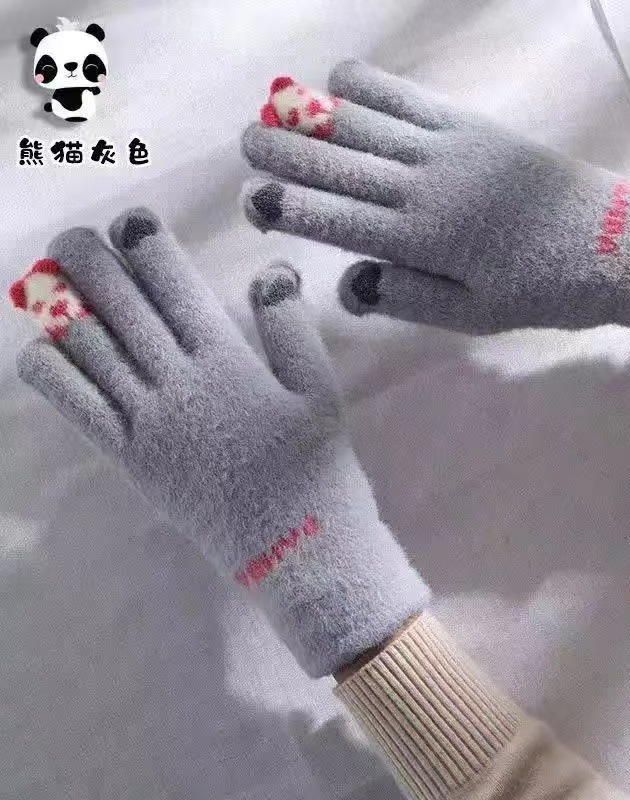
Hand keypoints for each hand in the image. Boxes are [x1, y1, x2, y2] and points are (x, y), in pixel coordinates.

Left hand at [12, 208, 428, 676]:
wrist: (298, 550)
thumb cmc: (318, 471)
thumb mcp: (322, 394)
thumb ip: (292, 329)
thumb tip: (272, 271)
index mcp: (229, 363)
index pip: (177, 288)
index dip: (149, 247)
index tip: (131, 219)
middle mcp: (180, 385)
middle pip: (123, 309)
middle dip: (92, 265)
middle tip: (74, 238)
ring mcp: (149, 424)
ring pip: (91, 351)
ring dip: (63, 307)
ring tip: (50, 277)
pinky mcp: (132, 460)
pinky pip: (78, 408)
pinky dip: (52, 372)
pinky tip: (42, 348)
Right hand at [241, 61, 629, 337]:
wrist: (614, 243)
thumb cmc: (541, 290)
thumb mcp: (474, 315)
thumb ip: (409, 298)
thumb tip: (350, 283)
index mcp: (425, 242)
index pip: (342, 223)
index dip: (294, 210)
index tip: (253, 200)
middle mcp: (429, 189)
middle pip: (345, 168)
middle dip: (290, 155)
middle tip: (245, 142)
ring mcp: (452, 151)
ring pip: (370, 129)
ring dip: (317, 117)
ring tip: (275, 106)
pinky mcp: (475, 128)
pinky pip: (413, 101)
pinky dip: (372, 87)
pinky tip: (339, 78)